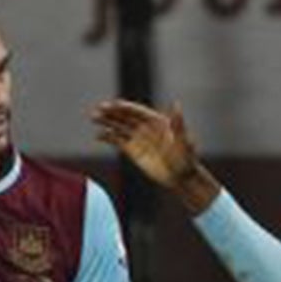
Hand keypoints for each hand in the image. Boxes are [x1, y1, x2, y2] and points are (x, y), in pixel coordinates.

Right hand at [90, 100, 217, 211]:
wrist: (182, 177)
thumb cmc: (186, 158)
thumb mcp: (183, 140)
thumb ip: (177, 123)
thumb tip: (176, 104)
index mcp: (157, 121)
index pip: (138, 111)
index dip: (125, 107)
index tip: (113, 104)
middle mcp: (146, 127)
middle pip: (126, 117)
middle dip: (112, 113)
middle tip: (97, 110)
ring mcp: (139, 138)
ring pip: (119, 127)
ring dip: (107, 122)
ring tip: (94, 118)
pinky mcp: (133, 151)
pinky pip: (118, 141)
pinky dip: (108, 137)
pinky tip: (98, 136)